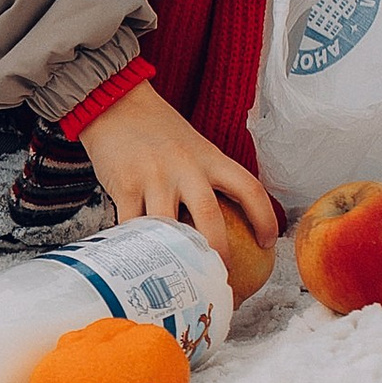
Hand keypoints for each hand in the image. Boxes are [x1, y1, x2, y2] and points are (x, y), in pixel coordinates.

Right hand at [76, 83, 278, 257]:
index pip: (249, 189)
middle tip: (220, 276)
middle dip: (218, 254)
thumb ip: (206, 177)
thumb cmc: (157, 130)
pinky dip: (138, 248)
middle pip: (211, 220)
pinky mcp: (125, 187)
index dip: (264, 218)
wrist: (114, 104)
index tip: (267, 243)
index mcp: (210, 158)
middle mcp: (186, 169)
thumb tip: (220, 222)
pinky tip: (142, 262)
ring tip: (179, 278)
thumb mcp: (193, 147)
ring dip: (177, 258)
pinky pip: (133, 228)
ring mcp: (155, 178)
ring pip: (171, 230)